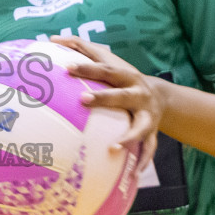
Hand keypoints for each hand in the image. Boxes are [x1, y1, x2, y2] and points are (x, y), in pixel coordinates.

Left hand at [50, 36, 156, 173]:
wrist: (162, 97)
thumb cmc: (122, 77)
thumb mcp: (108, 60)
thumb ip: (82, 48)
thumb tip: (51, 38)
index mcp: (125, 75)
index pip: (104, 69)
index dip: (86, 68)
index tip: (66, 68)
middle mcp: (138, 93)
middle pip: (121, 94)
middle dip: (104, 98)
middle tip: (82, 100)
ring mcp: (147, 114)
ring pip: (140, 127)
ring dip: (128, 137)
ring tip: (114, 148)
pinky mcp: (153, 132)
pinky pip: (149, 149)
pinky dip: (143, 162)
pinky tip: (134, 176)